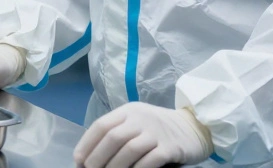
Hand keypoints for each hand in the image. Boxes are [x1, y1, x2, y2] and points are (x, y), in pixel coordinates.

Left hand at [74, 102, 212, 167]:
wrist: (194, 127)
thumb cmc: (159, 129)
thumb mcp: (136, 123)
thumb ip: (117, 134)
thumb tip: (88, 157)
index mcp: (129, 111)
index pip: (101, 125)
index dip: (87, 144)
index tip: (79, 161)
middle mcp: (141, 118)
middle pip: (113, 138)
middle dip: (97, 158)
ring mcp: (156, 132)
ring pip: (129, 150)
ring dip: (115, 167)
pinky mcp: (170, 147)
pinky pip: (149, 161)